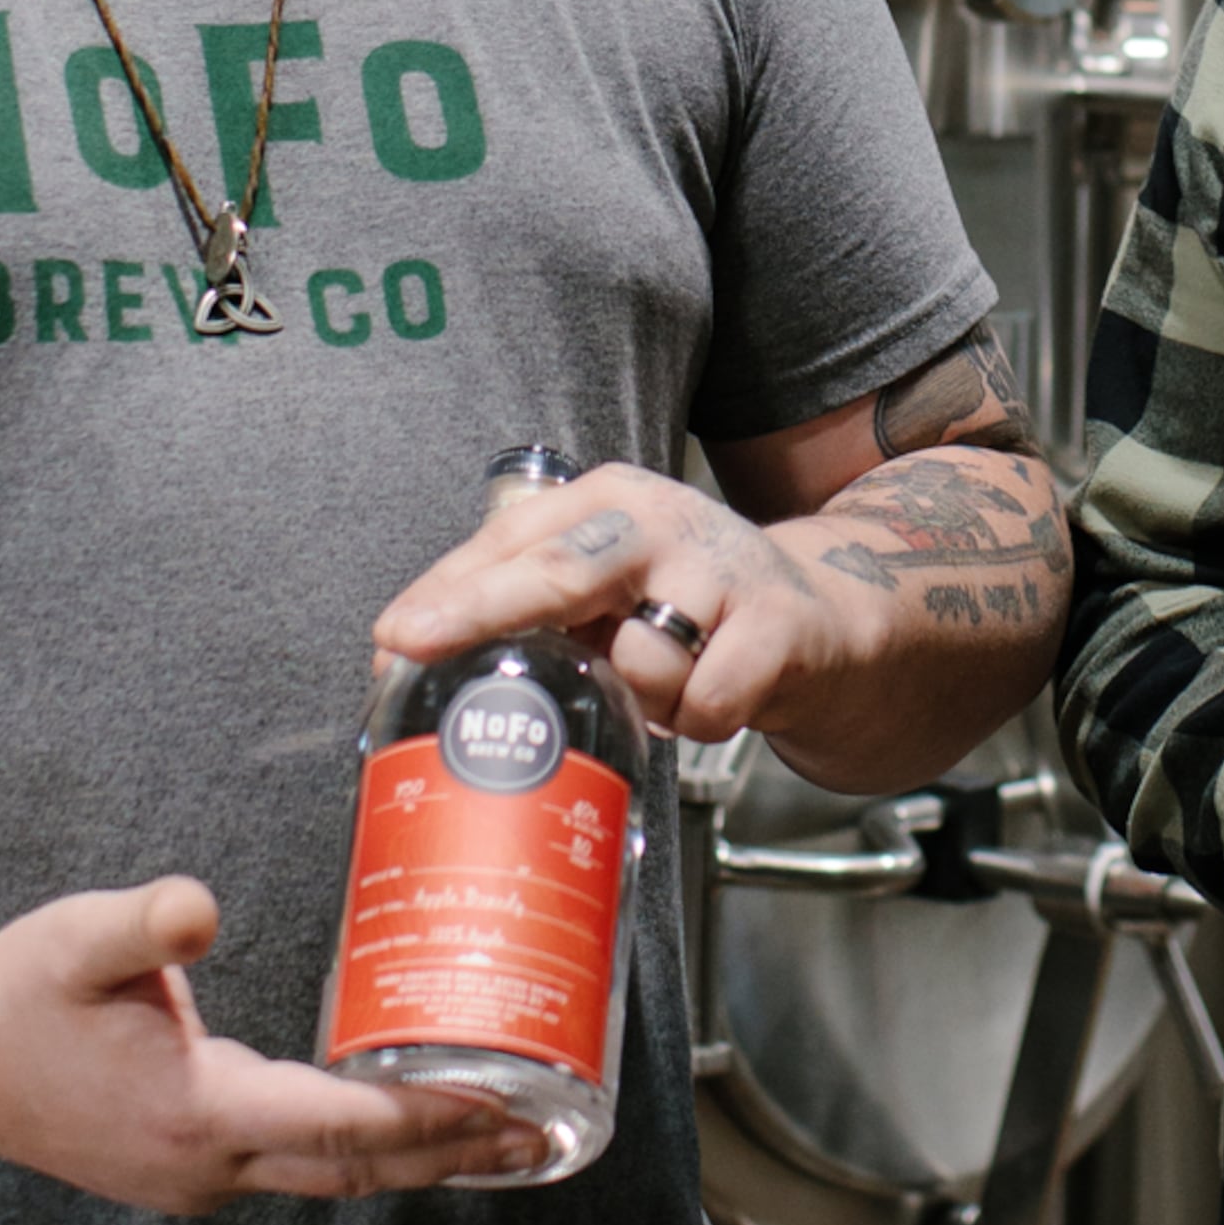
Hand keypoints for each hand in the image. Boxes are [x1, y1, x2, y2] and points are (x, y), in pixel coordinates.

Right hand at [0, 881, 546, 1210]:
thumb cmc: (16, 991)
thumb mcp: (74, 939)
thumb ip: (141, 922)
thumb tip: (199, 907)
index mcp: (195, 1116)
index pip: (338, 1130)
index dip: (427, 1119)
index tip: (505, 1102)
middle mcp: (204, 1167)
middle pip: (355, 1174)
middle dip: (451, 1157)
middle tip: (542, 1131)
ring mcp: (193, 1180)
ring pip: (326, 1180)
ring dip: (411, 1162)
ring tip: (498, 1133)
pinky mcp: (182, 1169)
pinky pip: (292, 1169)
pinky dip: (356, 1153)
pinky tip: (391, 1120)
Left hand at [371, 460, 827, 752]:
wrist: (830, 618)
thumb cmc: (697, 608)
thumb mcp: (616, 587)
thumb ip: (539, 610)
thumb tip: (423, 665)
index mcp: (609, 502)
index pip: (512, 543)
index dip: (446, 593)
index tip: (393, 637)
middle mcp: (661, 520)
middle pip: (556, 571)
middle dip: (476, 611)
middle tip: (412, 647)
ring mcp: (722, 568)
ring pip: (637, 660)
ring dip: (642, 698)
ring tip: (670, 683)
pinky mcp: (777, 623)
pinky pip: (704, 704)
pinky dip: (700, 721)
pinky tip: (717, 695)